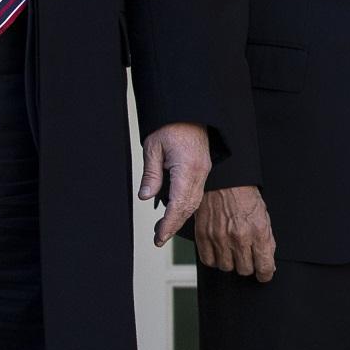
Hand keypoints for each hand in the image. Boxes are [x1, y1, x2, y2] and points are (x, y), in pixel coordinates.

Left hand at [139, 122, 212, 247]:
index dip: (169, 224)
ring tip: (163, 229)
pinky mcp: (202, 170)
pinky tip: (174, 212)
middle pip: (188, 208)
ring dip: (179, 218)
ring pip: (193, 203)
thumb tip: (145, 196)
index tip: (159, 237)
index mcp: (187, 169)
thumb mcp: (153, 147)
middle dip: (174, 225)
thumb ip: (151, 174)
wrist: (191, 111)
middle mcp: (199, 174)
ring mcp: (203, 172)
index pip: (178, 204)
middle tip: (158, 238)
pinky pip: (195, 194)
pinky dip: (185, 207)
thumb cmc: (172, 125)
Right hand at [191, 185, 275, 280]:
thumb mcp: (264, 218)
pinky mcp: (203, 236)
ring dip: (231, 262)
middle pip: (245, 270)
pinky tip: (220, 249)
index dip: (265, 274)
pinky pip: (209, 261)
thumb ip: (267, 243)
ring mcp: (219, 237)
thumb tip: (268, 266)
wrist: (223, 181)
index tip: (264, 274)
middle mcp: (238, 237)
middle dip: (248, 265)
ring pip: (227, 268)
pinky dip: (214, 259)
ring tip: (232, 250)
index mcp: (258, 231)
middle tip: (247, 256)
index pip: (264, 266)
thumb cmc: (245, 197)